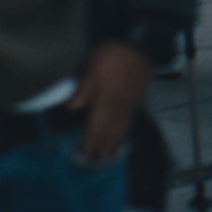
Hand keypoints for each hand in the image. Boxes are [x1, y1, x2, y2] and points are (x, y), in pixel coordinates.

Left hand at [69, 42, 152, 163]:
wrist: (138, 46)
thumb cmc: (112, 54)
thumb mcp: (93, 65)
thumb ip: (84, 88)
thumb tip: (72, 109)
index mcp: (106, 99)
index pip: (95, 126)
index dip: (89, 142)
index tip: (82, 156)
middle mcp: (118, 107)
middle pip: (108, 133)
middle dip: (100, 149)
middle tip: (92, 165)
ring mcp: (128, 106)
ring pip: (119, 131)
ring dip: (111, 146)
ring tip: (104, 160)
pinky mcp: (135, 103)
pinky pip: (127, 125)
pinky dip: (122, 136)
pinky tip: (119, 142)